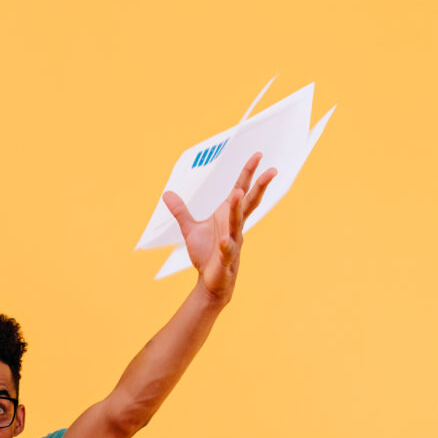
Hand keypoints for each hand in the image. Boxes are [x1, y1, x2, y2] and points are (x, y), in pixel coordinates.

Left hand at [162, 153, 275, 301]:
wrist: (211, 281)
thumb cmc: (206, 254)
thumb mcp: (190, 229)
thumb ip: (180, 211)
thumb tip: (166, 194)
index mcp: (227, 216)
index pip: (240, 190)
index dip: (248, 173)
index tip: (258, 155)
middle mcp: (234, 226)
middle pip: (248, 203)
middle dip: (259, 187)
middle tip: (271, 170)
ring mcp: (232, 242)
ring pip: (237, 223)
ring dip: (237, 209)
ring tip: (237, 193)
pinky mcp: (226, 259)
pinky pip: (227, 251)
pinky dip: (227, 245)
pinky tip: (225, 240)